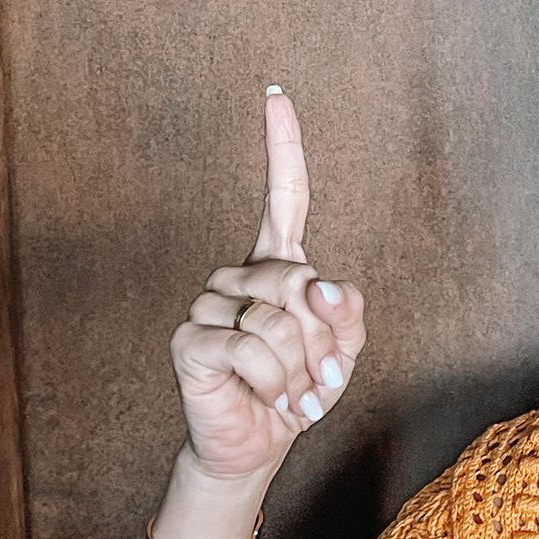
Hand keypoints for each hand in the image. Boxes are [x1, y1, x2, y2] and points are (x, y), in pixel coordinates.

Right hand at [168, 87, 366, 483]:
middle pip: (301, 282)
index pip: (283, 196)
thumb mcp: (343, 351)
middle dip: (323, 341)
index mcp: (278, 264)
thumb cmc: (301, 389)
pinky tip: (269, 399)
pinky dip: (274, 383)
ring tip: (290, 393)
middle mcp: (238, 274)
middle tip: (317, 379)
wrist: (260, 442)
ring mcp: (208, 304)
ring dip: (300, 370)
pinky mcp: (191, 339)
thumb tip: (324, 285)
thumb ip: (348, 313)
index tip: (276, 96)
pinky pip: (252, 349)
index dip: (282, 147)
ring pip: (279, 322)